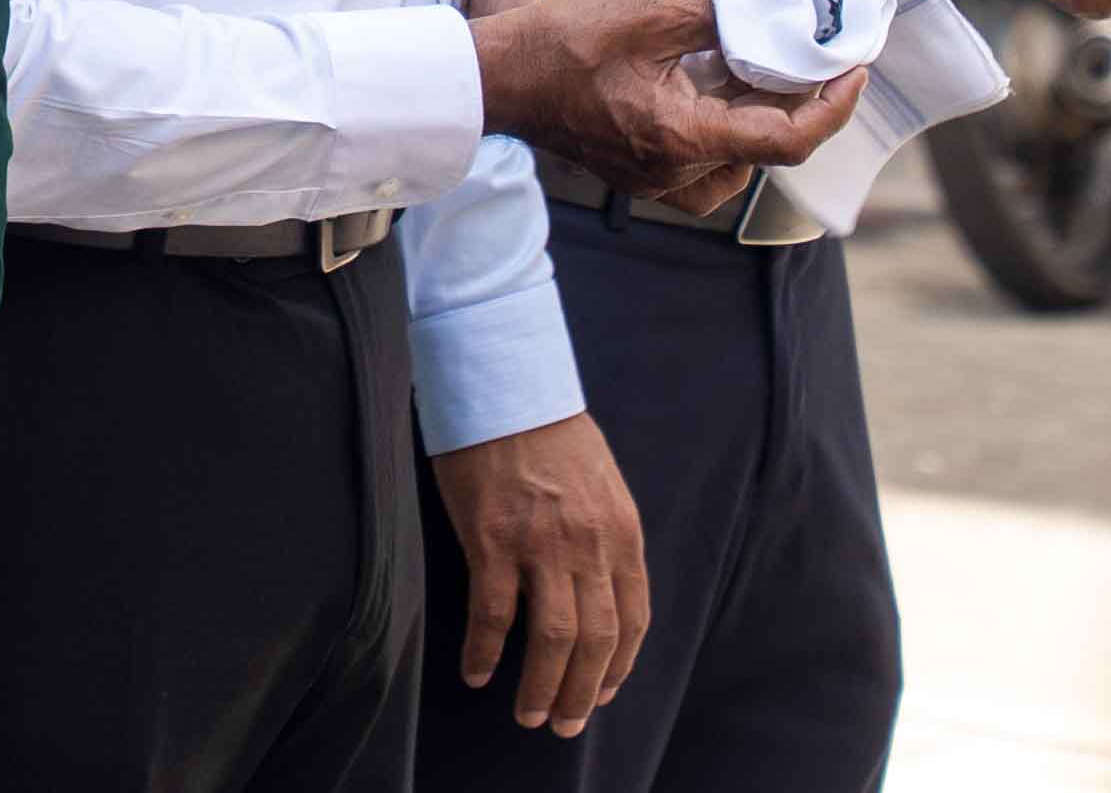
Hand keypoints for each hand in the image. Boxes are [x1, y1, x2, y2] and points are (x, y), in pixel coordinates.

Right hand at [434, 413, 647, 735]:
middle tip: (563, 725)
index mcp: (623, 533)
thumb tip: (598, 586)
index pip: (633, 620)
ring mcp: (541, 545)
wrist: (505, 385)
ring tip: (527, 715)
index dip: (619, 668)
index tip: (600, 694)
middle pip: (595, 642)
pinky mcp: (492, 539)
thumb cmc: (549, 429)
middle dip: (581, 693)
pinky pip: (493, 614)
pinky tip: (477, 673)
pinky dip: (484, 652)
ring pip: (551, 638)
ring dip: (540, 686)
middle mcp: (590, 546)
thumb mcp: (603, 483)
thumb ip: (606, 536)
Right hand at [472, 0, 865, 207]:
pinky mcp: (640, 170)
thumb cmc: (559, 44)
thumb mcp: (648, 12)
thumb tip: (761, 22)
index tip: (853, 71)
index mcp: (683, 139)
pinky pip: (705, 162)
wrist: (495, 77)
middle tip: (806, 56)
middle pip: (767, 150)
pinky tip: (713, 88)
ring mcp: (656, 179)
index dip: (833, 107)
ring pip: (739, 161)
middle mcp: (675, 173)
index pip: (787, 139)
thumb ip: (716, 19)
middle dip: (795, 103)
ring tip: (757, 68)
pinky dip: (724, 128)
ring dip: (759, 118)